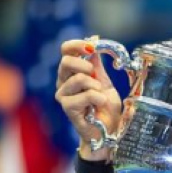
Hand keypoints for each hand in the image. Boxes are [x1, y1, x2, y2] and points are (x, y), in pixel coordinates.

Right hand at [55, 39, 121, 159]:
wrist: (108, 130)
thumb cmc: (105, 108)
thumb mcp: (105, 82)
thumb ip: (97, 65)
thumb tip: (94, 42)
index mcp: (70, 73)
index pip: (65, 51)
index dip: (77, 45)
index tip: (92, 47)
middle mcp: (63, 83)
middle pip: (66, 61)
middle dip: (87, 66)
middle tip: (96, 78)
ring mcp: (63, 96)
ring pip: (79, 78)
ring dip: (96, 87)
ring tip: (99, 97)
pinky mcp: (68, 109)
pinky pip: (86, 95)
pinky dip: (98, 99)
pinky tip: (98, 106)